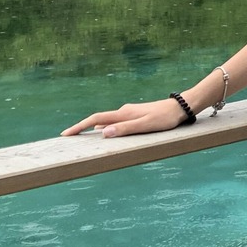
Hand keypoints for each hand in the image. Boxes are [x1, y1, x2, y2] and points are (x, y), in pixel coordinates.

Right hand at [62, 97, 189, 137]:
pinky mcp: (135, 115)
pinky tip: (106, 134)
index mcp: (123, 114)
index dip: (79, 127)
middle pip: (98, 120)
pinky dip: (106, 128)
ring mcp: (129, 113)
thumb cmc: (165, 118)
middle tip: (68, 138)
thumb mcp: (145, 125)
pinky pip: (116, 122)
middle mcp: (124, 111)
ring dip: (94, 129)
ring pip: (107, 122)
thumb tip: (102, 133)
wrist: (180, 107)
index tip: (65, 134)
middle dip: (82, 128)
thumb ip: (125, 129)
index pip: (95, 120)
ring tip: (82, 139)